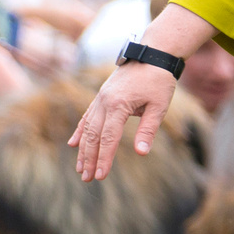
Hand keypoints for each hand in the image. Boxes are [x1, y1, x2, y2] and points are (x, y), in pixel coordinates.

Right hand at [71, 62, 178, 181]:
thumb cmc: (159, 80)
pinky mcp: (101, 96)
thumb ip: (148, 129)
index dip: (104, 158)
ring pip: (87, 128)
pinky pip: (87, 117)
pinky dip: (80, 132)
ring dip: (83, 149)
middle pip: (94, 136)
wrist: (152, 55)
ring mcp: (100, 99)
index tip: (100, 176)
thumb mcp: (159, 105)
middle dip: (90, 159)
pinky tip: (73, 144)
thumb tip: (141, 153)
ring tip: (80, 168)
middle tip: (87, 179)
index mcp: (118, 105)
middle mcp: (104, 102)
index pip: (109, 138)